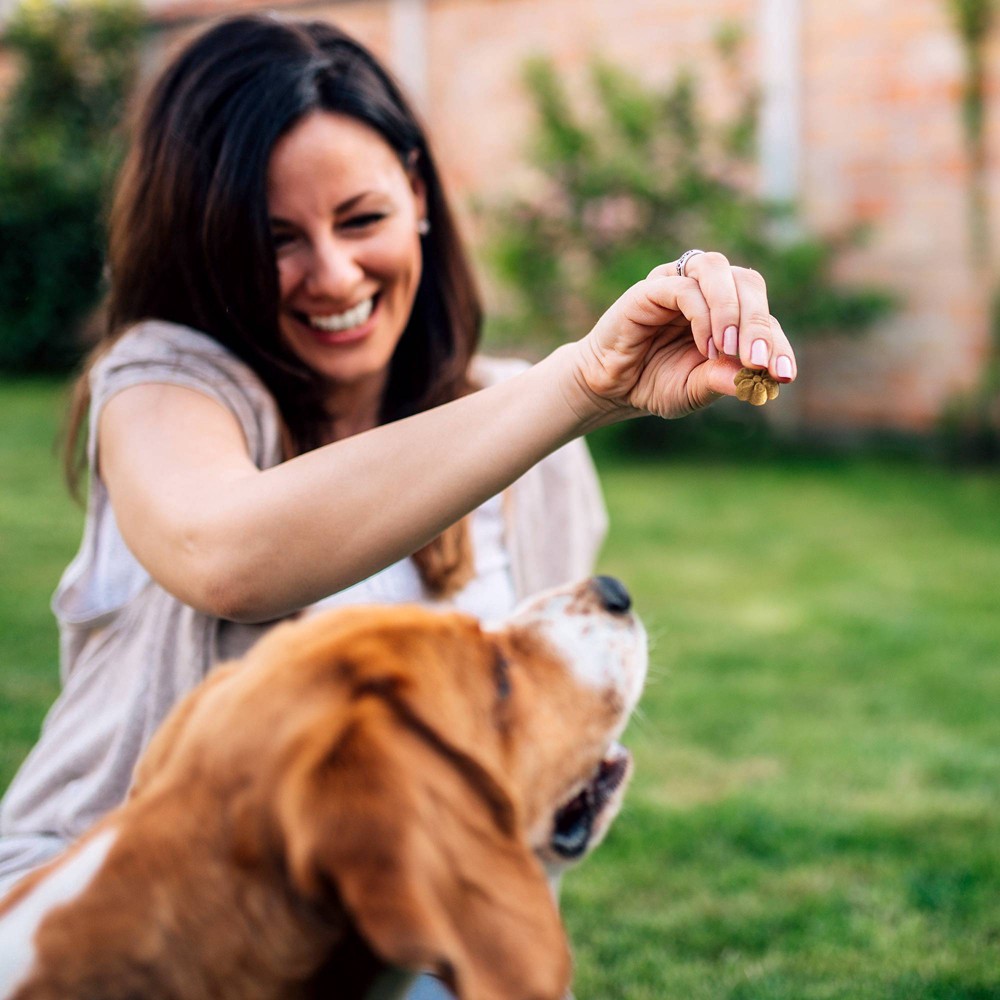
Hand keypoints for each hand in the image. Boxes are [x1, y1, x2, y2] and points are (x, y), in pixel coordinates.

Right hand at [572, 251, 795, 419]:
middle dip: (758, 323)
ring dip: (731, 310)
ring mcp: (678, 285)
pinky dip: (703, 316)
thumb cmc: (655, 384)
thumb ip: (722, 381)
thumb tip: (757, 379)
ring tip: (728, 350)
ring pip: (717, 269)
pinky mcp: (650, 289)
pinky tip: (704, 347)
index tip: (783, 376)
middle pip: (748, 282)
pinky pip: (684, 288)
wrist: (610, 388)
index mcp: (726, 313)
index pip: (764, 317)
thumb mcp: (695, 390)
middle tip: (757, 362)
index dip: (777, 344)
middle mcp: (706, 291)